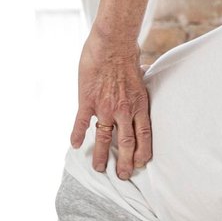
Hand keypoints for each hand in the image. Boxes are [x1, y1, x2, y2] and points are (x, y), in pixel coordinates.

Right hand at [70, 25, 152, 178]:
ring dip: (102, 156)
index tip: (141, 163)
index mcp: (139, 106)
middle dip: (125, 163)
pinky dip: (78, 134)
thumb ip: (141, 84)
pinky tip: (75, 145)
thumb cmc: (127, 56)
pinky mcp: (88, 101)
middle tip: (123, 176)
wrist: (112, 44)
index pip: (144, 136)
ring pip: (104, 138)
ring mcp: (105, 108)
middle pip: (126, 144)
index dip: (143, 152)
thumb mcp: (141, 75)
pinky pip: (82, 122)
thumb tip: (146, 73)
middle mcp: (123, 111)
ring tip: (99, 169)